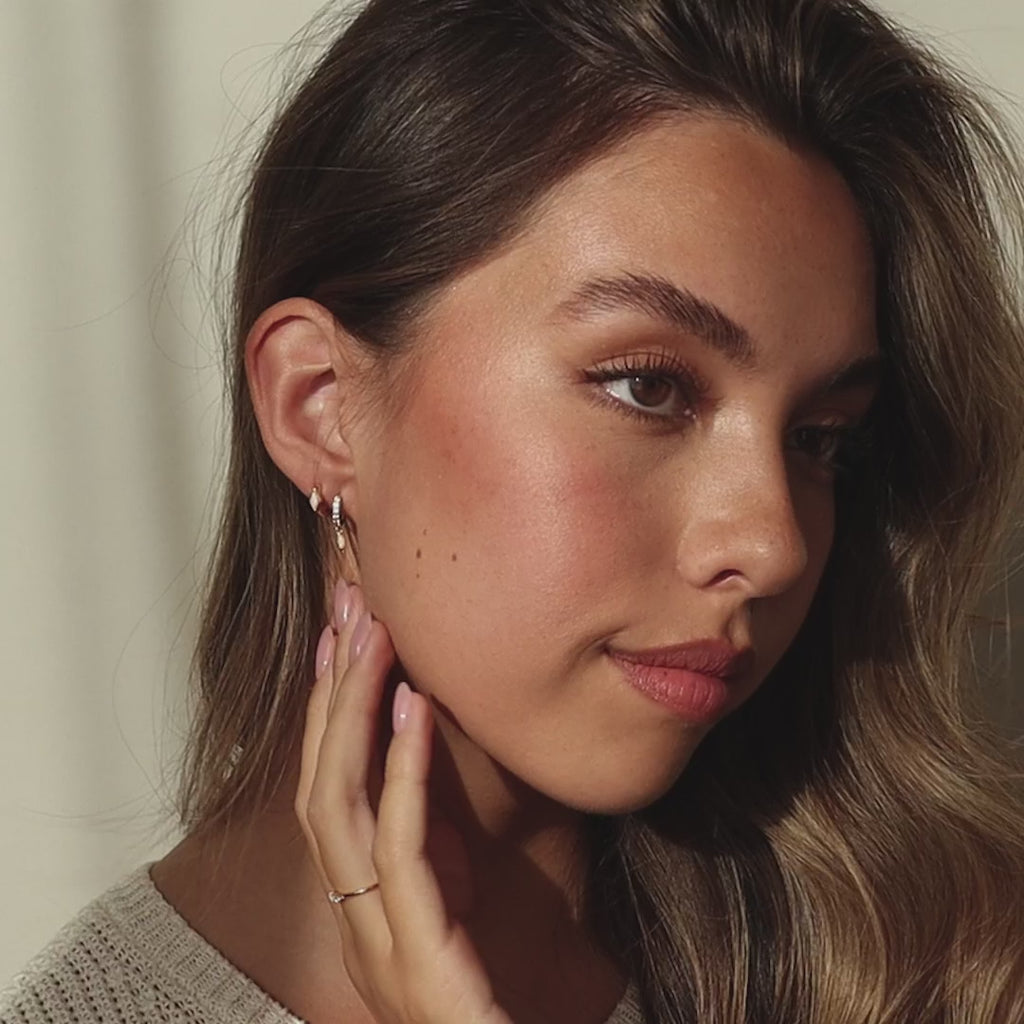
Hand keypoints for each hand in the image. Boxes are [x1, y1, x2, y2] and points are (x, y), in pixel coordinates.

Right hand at [295, 579, 512, 1023]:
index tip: (335, 640)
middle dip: (329, 693)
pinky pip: (398, 848)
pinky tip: (413, 708)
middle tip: (347, 610)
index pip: (324, 792)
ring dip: (352, 714)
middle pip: (317, 785)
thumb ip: (432, 850)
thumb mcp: (453, 910)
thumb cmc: (491, 1002)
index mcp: (360, 906)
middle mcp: (352, 920)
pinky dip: (401, 771)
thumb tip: (421, 763)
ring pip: (337, 806)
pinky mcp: (416, 958)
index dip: (323, 713)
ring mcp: (375, 941)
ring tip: (374, 639)